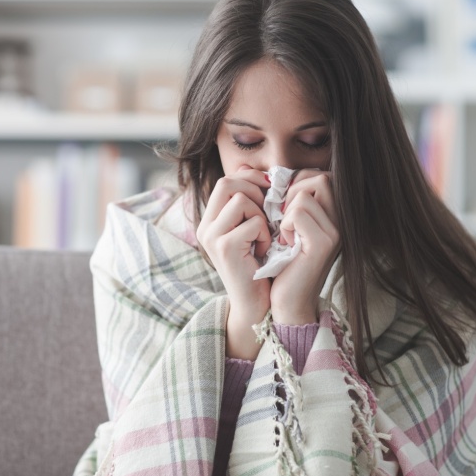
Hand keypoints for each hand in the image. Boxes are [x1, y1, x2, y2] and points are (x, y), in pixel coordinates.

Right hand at [196, 166, 271, 358]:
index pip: (226, 180)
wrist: (256, 304)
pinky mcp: (224, 247)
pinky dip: (265, 235)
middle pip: (228, 183)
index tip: (269, 191)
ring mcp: (212, 237)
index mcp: (210, 220)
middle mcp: (205, 227)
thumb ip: (249, 203)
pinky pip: (253, 222)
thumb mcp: (251, 229)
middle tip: (268, 213)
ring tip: (264, 236)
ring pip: (242, 200)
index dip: (250, 179)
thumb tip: (253, 170)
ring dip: (262, 215)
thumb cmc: (259, 266)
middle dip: (256, 192)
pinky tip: (264, 251)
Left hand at [270, 170, 339, 324]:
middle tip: (282, 217)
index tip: (283, 207)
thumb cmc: (282, 263)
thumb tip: (268, 173)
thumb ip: (287, 200)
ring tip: (285, 234)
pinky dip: (285, 225)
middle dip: (292, 192)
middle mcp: (341, 221)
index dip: (297, 183)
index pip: (320, 175)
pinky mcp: (323, 243)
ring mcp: (336, 232)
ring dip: (286, 212)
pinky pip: (298, 213)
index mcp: (334, 215)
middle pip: (319, 178)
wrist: (286, 300)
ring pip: (305, 195)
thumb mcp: (286, 226)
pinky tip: (286, 244)